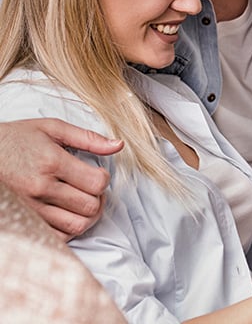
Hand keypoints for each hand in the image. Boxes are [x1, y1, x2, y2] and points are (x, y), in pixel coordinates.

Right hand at [0, 118, 122, 239]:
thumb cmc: (17, 138)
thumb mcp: (53, 128)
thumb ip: (89, 138)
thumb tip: (119, 145)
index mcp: (52, 162)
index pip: (97, 183)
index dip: (104, 178)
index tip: (97, 173)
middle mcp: (41, 188)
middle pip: (90, 206)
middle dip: (99, 197)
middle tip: (92, 188)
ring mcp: (32, 208)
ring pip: (77, 225)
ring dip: (87, 214)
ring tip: (82, 200)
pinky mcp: (25, 220)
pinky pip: (58, 237)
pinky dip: (70, 228)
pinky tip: (68, 212)